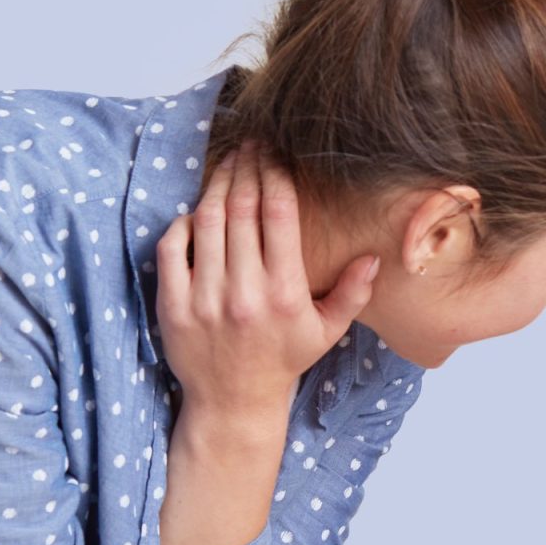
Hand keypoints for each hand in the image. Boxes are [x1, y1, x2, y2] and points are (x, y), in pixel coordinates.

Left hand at [155, 141, 379, 419]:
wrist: (234, 401)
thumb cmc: (284, 360)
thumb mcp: (327, 332)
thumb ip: (352, 294)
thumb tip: (373, 257)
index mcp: (285, 293)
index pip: (279, 216)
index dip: (274, 176)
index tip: (273, 151)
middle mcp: (245, 292)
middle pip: (241, 209)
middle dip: (245, 168)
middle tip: (248, 143)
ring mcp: (205, 298)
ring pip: (207, 222)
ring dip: (215, 185)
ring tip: (225, 163)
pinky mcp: (174, 305)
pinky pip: (172, 248)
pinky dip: (182, 222)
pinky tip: (196, 209)